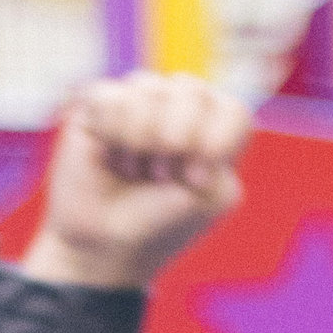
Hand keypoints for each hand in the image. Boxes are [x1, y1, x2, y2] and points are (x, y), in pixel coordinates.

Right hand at [24, 72, 251, 292]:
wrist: (105, 244)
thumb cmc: (159, 223)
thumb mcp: (207, 201)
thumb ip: (217, 162)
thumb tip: (180, 131)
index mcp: (216, 131)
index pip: (233, 112)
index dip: (218, 140)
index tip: (197, 179)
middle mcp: (180, 107)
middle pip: (192, 91)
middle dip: (178, 137)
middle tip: (161, 175)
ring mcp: (140, 100)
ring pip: (149, 88)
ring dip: (142, 139)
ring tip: (134, 171)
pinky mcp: (100, 103)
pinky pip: (110, 97)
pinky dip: (112, 131)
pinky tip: (109, 156)